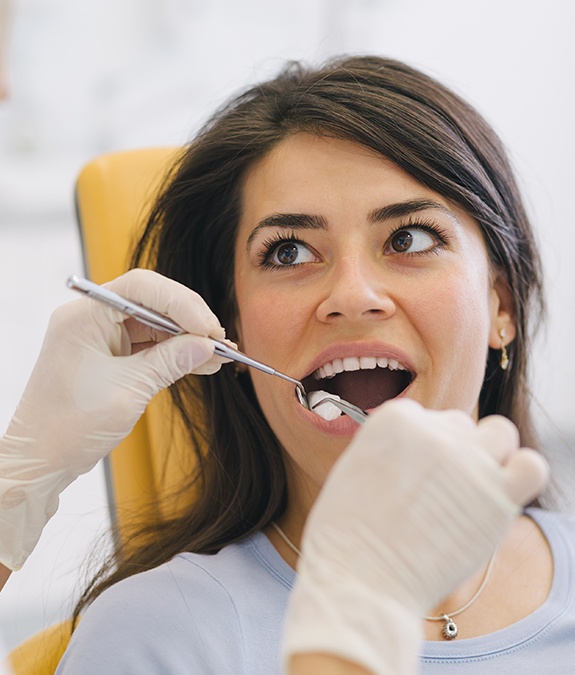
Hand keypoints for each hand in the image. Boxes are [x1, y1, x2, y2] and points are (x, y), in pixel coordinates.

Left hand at [0, 269, 226, 569]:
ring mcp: (100, 337)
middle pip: (151, 302)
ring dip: (187, 339)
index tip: (208, 328)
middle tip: (219, 342)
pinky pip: (149, 345)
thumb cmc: (67, 427)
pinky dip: (175, 354)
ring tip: (218, 355)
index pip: (141, 288)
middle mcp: (91, 319)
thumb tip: (207, 345)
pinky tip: (201, 363)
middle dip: (188, 320)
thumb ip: (169, 362)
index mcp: (84, 316)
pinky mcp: (109, 355)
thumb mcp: (128, 392)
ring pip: (154, 324)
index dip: (181, 302)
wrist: (40, 461)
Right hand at [283, 400, 548, 673]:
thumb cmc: (347, 535)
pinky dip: (522, 474)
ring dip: (490, 455)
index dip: (420, 449)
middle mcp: (434, 431)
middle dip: (451, 453)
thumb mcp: (354, 467)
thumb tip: (418, 448)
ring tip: (471, 490)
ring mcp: (468, 462)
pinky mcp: (499, 497)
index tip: (412, 477)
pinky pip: (532, 467)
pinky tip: (501, 496)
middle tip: (436, 494)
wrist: (359, 581)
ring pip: (500, 434)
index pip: (426, 417)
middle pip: (460, 426)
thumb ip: (391, 447)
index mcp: (395, 418)